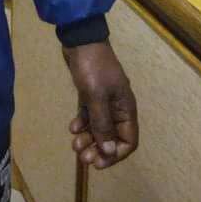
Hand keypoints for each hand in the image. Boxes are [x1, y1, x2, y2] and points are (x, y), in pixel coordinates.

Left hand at [62, 40, 137, 169]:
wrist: (80, 39)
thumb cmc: (92, 67)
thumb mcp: (97, 96)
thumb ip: (102, 124)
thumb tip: (109, 150)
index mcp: (126, 108)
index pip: (128, 140)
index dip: (115, 154)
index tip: (98, 162)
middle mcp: (118, 106)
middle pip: (112, 136)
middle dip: (99, 148)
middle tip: (83, 157)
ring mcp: (104, 99)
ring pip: (99, 126)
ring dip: (88, 137)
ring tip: (74, 145)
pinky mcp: (90, 92)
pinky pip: (89, 114)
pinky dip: (82, 123)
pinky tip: (72, 128)